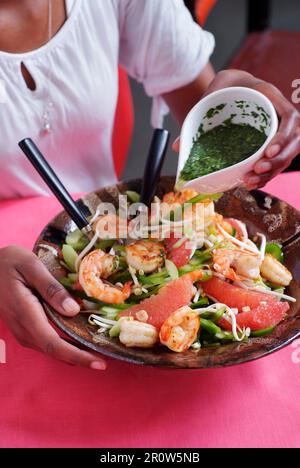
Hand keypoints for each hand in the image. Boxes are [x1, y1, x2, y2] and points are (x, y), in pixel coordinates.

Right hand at [0, 246, 105, 369]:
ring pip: (50, 349)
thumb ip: (51, 288)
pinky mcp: (24, 327)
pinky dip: (65, 346)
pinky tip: (79, 342)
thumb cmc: (9, 261)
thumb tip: (73, 310)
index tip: (99, 363)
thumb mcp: (31, 265)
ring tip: (97, 352)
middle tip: (106, 361)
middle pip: (54, 351)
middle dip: (80, 359)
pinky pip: (46, 342)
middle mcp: (23, 327)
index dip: (77, 356)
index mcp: (25, 312)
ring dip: (73, 354)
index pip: (53, 343)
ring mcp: (22, 329)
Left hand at [172, 70, 299, 188]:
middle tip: (257, 170)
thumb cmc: (226, 86)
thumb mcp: (213, 91)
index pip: (290, 118)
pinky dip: (266, 174)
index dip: (284, 137)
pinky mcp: (272, 143)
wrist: (234, 85)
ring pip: (286, 154)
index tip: (267, 152)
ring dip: (271, 172)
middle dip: (278, 160)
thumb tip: (178, 146)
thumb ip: (198, 111)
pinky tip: (250, 183)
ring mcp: (278, 130)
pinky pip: (276, 161)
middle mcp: (279, 114)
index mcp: (271, 97)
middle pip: (294, 141)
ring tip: (249, 182)